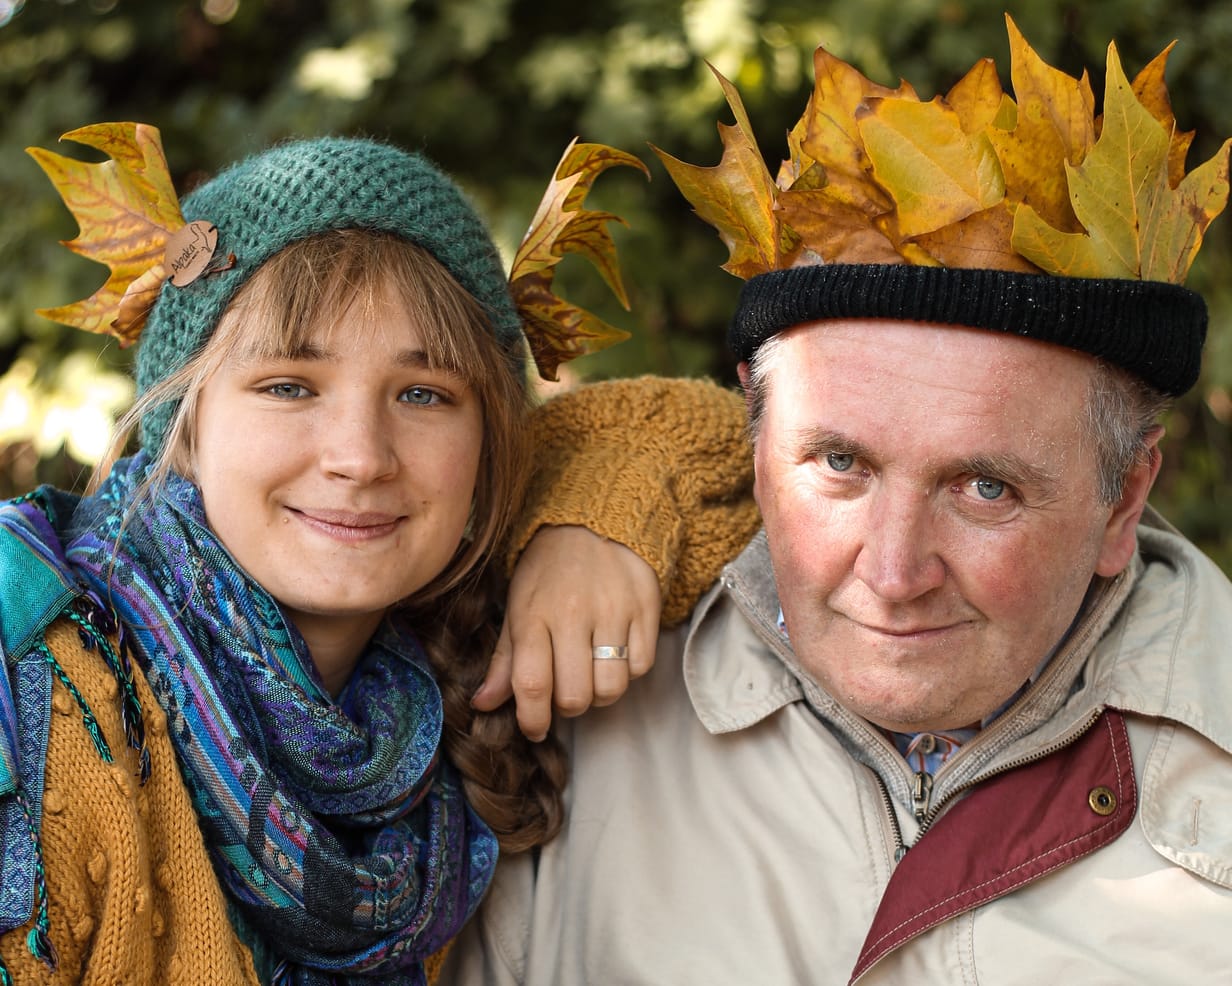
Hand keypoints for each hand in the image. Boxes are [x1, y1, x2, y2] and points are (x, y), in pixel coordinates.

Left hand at [472, 525, 661, 740]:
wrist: (594, 520)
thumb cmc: (548, 570)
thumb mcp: (517, 606)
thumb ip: (504, 660)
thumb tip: (483, 704)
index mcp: (533, 614)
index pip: (532, 684)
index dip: (532, 719)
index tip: (534, 728)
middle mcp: (573, 613)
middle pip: (575, 696)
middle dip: (568, 706)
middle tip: (565, 689)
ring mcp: (614, 610)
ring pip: (612, 688)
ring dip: (599, 692)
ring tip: (591, 671)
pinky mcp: (646, 607)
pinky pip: (642, 666)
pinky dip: (628, 671)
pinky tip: (615, 652)